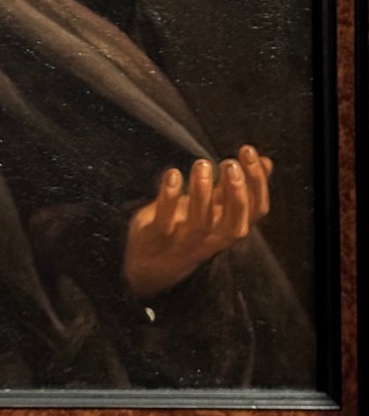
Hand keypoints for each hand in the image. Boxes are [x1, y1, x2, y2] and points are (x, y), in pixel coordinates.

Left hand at [123, 145, 272, 297]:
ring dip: (202, 193)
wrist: (149, 264)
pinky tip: (172, 174)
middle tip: (230, 163)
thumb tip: (267, 162)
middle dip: (236, 193)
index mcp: (227, 228)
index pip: (255, 212)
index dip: (257, 184)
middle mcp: (210, 239)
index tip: (248, 152)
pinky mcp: (156, 238)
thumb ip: (236, 187)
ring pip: (200, 224)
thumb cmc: (186, 227)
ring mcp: (183, 241)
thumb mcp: (214, 208)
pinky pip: (164, 222)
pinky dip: (169, 199)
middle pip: (234, 225)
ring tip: (202, 164)